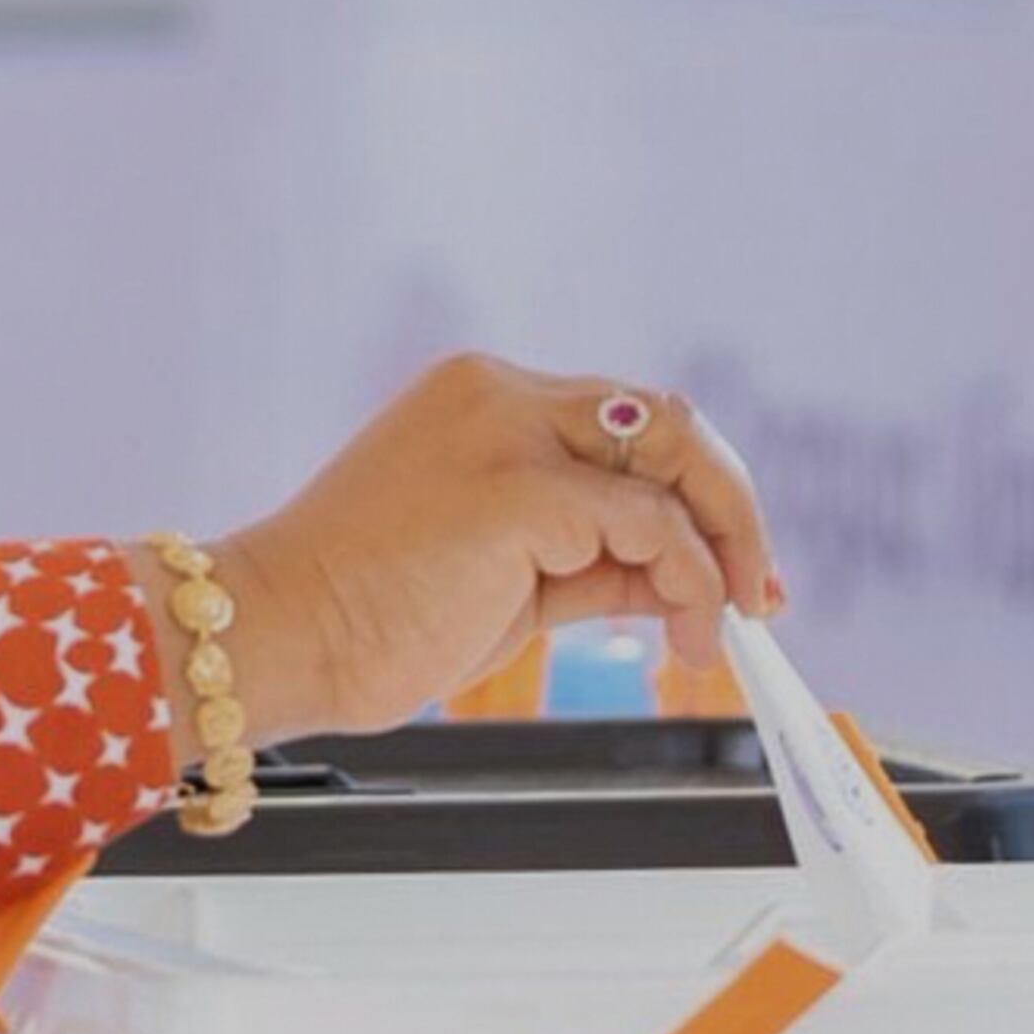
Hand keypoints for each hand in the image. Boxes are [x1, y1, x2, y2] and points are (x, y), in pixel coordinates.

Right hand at [185, 355, 784, 742]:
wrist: (274, 639)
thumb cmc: (363, 620)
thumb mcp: (503, 582)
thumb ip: (589, 561)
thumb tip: (685, 582)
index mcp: (478, 399)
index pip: (624, 424)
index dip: (694, 495)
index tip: (734, 574)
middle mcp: (496, 394)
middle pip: (667, 420)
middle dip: (732, 509)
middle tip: (758, 594)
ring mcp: (505, 433)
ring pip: (673, 457)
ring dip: (724, 548)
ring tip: (720, 629)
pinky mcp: (517, 490)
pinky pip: (648, 525)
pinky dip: (690, 581)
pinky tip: (688, 638)